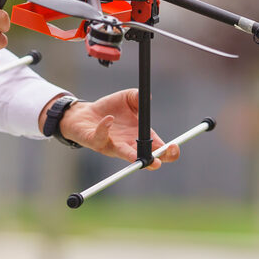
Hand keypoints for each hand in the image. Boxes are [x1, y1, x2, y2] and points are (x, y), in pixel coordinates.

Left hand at [58, 89, 178, 168]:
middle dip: (154, 161)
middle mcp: (129, 145)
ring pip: (124, 155)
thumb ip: (137, 97)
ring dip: (131, 156)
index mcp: (142, 137)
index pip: (160, 150)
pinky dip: (106, 127)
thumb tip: (146, 97)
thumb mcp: (126, 98)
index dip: (170, 152)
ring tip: (137, 156)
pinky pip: (102, 138)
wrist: (84, 113)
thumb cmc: (109, 109)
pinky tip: (109, 118)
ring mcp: (113, 146)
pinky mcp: (96, 142)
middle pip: (146, 160)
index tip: (174, 146)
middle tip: (159, 159)